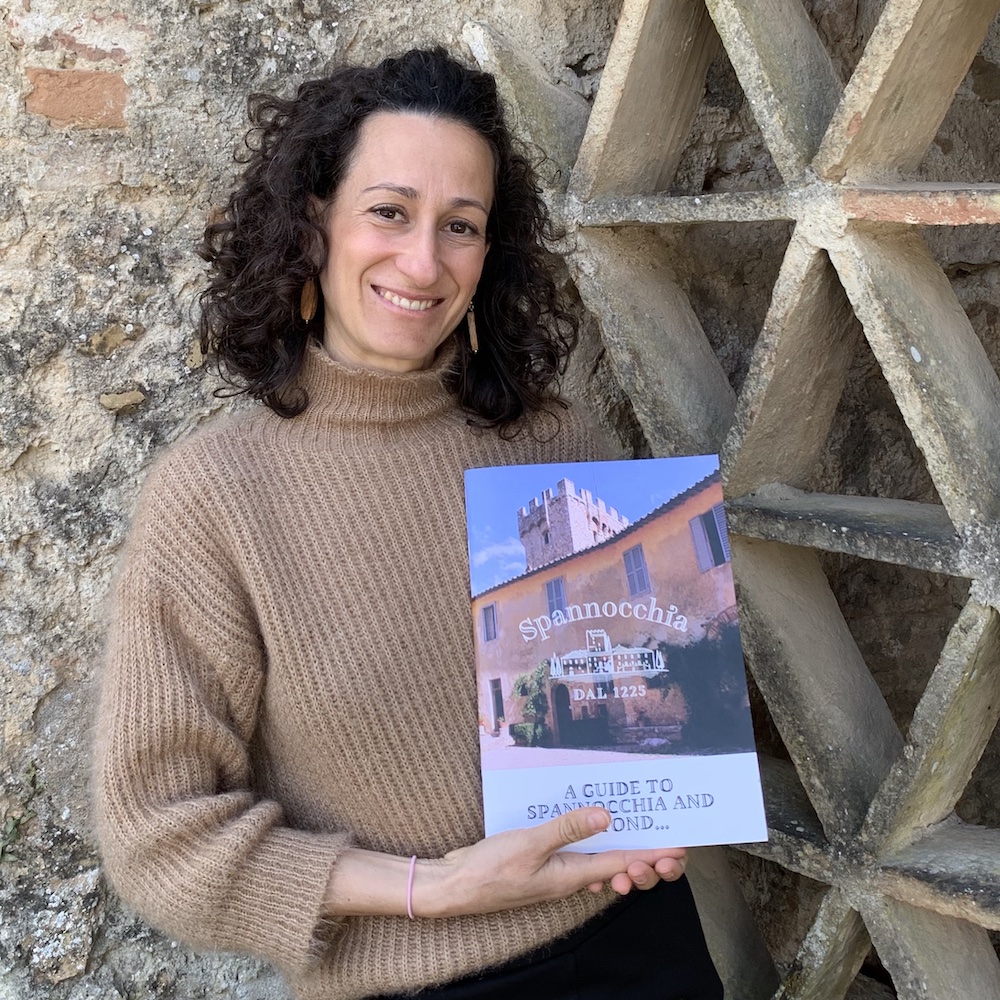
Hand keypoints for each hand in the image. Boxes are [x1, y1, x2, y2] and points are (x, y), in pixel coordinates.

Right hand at [417, 807, 687, 917]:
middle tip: (673, 844)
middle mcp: (570, 877)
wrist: (456, 887)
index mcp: (571, 875)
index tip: (681, 849)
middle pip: (618, 868)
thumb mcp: (529, 844)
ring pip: (602, 865)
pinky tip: (599, 842)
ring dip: (625, 854)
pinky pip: (582, 861)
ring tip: (647, 843)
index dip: (652, 855)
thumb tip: (607, 816)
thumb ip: (567, 828)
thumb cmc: (489, 869)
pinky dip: (597, 851)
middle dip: (647, 858)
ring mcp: (557, 874)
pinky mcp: (544, 866)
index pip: (622, 864)